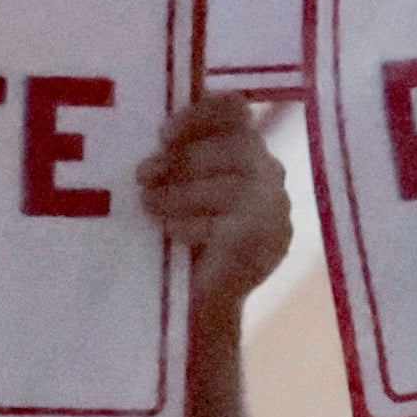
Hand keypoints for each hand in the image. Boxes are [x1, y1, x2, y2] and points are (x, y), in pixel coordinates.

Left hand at [140, 93, 294, 314]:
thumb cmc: (186, 240)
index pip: (236, 110)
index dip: (199, 114)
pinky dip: (187, 226)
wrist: (202, 306)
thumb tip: (159, 139)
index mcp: (252, 154)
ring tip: (149, 206)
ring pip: (225, 183)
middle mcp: (273, 177)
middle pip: (232, 144)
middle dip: (181, 159)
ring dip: (177, 194)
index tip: (163, 135)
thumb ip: (184, 157)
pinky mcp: (261, 239)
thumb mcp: (184, 187)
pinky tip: (172, 235)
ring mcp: (273, 209)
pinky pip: (218, 221)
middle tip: (142, 175)